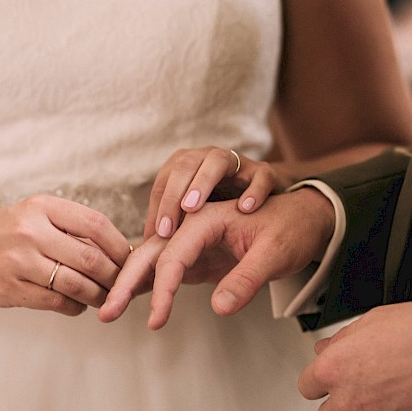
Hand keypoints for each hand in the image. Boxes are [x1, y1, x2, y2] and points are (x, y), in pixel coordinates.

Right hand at [0, 195, 132, 315]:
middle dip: (116, 276)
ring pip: (78, 283)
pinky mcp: (10, 289)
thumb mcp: (28, 216)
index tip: (132, 260)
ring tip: (105, 299)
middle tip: (126, 286)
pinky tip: (77, 305)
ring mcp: (19, 261)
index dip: (121, 245)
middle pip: (92, 256)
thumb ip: (67, 229)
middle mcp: (30, 230)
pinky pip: (57, 302)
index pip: (96, 224)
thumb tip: (117, 251)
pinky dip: (75, 307)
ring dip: (99, 296)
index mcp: (40, 206)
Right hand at [99, 187, 334, 328]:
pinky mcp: (195, 256)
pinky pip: (163, 270)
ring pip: (151, 262)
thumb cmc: (290, 230)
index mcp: (207, 218)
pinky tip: (125, 300)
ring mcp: (191, 241)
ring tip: (107, 314)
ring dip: (128, 286)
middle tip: (105, 315)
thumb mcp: (275, 255)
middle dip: (125, 284)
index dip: (163, 290)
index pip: (174, 255)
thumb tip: (219, 308)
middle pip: (151, 254)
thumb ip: (246, 279)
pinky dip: (143, 285)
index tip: (157, 319)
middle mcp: (192, 226)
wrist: (304, 219)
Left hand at [145, 147, 291, 239]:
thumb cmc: (223, 209)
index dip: (160, 204)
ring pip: (218, 161)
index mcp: (188, 167)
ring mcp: (237, 163)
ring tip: (192, 208)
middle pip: (186, 163)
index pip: (166, 179)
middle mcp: (209, 159)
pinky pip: (260, 175)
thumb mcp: (195, 218)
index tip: (159, 233)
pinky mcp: (264, 172)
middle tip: (169, 224)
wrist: (268, 202)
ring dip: (202, 182)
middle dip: (174, 192)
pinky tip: (245, 209)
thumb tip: (143, 251)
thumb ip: (172, 228)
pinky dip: (253, 189)